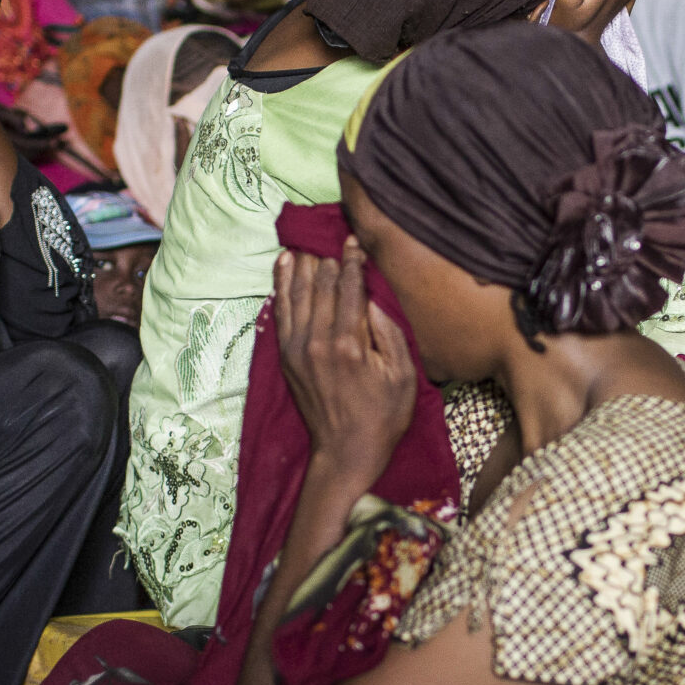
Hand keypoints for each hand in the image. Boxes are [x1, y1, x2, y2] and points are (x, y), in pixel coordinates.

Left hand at [273, 240, 414, 492]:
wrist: (346, 451)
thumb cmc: (384, 415)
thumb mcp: (403, 375)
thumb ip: (387, 331)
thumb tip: (370, 296)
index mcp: (350, 343)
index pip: (350, 288)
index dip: (352, 261)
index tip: (353, 240)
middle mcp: (318, 341)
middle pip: (321, 285)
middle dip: (327, 257)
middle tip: (330, 233)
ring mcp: (297, 348)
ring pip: (298, 292)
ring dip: (302, 263)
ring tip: (306, 239)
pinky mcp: (286, 356)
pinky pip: (281, 310)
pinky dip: (282, 284)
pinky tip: (285, 263)